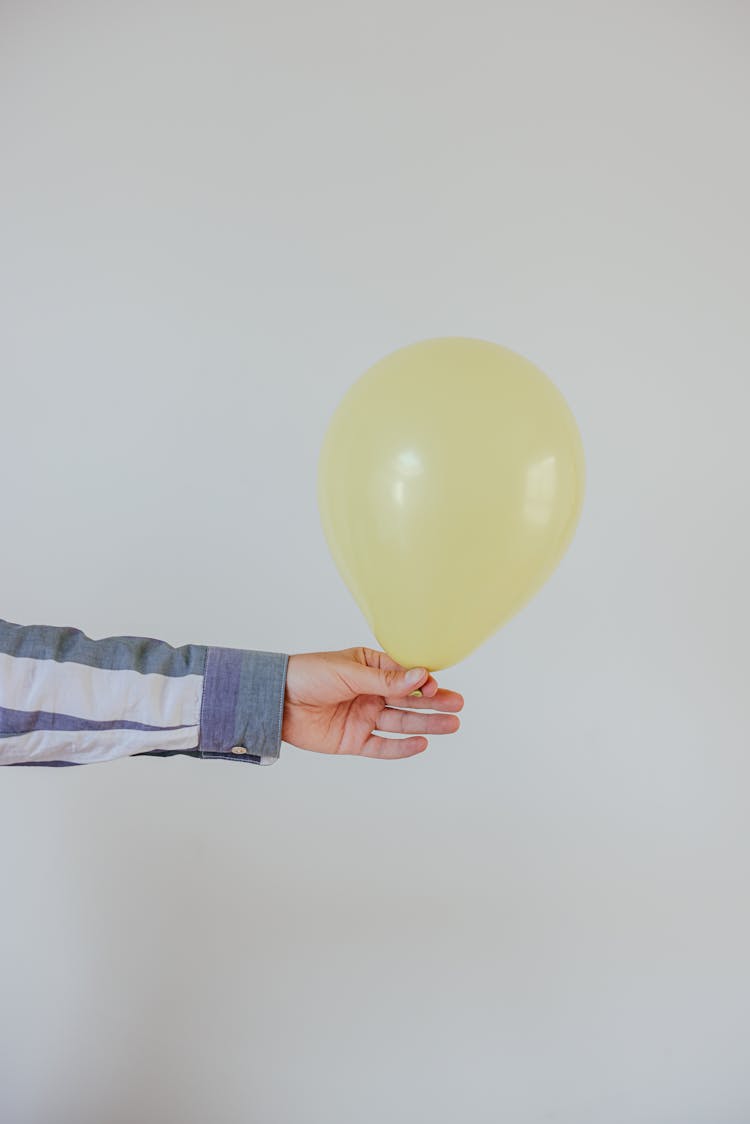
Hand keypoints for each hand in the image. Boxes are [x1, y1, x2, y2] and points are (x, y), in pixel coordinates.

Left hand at [281, 646, 463, 759]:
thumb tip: (420, 676)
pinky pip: (383, 745)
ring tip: (453, 724)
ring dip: (427, 724)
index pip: (403, 675)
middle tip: (458, 705)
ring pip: (401, 722)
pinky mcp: (354, 740)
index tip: (433, 685)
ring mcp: (363, 717)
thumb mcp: (349, 672)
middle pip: (408, 700)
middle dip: (433, 702)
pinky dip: (402, 747)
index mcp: (369, 668)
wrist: (276, 701)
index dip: (421, 681)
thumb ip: (385, 680)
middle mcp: (370, 693)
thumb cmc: (308, 675)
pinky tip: (422, 743)